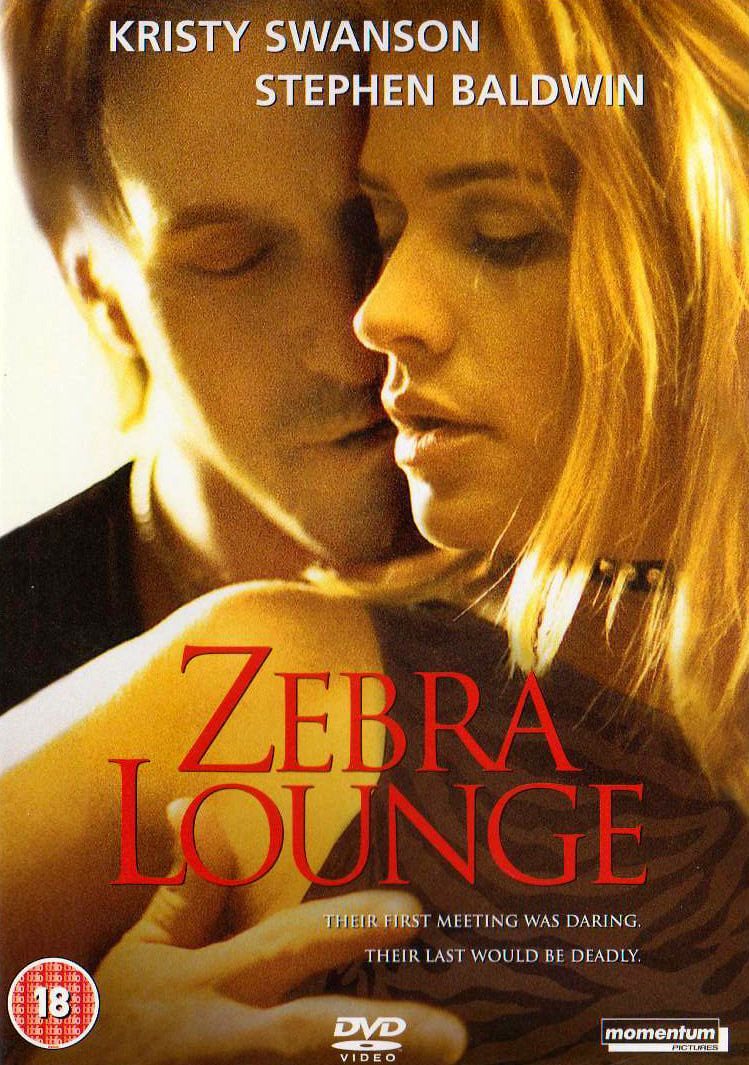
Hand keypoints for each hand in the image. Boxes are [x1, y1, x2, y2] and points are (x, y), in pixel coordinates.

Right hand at [21, 803, 465, 1063]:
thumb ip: (187, 887)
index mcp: (210, 985)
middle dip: (381, 1035)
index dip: (346, 927)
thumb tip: (191, 804)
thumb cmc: (112, 1029)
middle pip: (309, 1039)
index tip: (410, 911)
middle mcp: (230, 1043)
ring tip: (445, 1054)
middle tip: (454, 1037)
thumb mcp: (144, 954)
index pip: (287, 947)